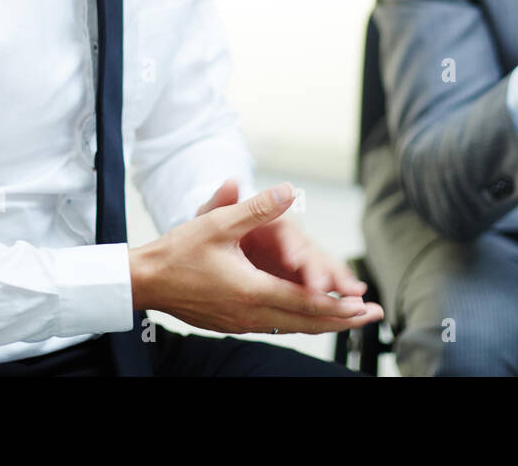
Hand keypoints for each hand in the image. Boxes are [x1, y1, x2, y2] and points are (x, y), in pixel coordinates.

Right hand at [130, 182, 383, 335]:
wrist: (146, 280)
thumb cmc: (178, 252)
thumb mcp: (218, 223)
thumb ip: (257, 209)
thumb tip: (288, 191)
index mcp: (251, 291)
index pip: (305, 302)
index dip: (337, 303)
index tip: (363, 302)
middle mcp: (250, 313)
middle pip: (306, 321)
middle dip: (342, 319)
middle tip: (371, 316)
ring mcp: (241, 321)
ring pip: (292, 326)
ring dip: (323, 323)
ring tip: (350, 319)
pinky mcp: (233, 322)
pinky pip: (275, 326)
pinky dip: (299, 322)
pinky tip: (309, 318)